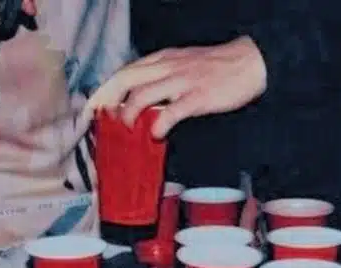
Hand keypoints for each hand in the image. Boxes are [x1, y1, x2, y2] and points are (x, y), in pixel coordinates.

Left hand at [84, 37, 267, 138]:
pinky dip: (159, 125)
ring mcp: (182, 82)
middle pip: (126, 79)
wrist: (248, 62)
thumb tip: (141, 98)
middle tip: (99, 121)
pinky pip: (171, 111)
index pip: (125, 71)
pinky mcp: (197, 97)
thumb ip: (162, 77)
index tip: (92, 107)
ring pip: (143, 94)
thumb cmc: (215, 68)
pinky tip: (156, 135)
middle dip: (108, 100)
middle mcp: (167, 67)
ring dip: (129, 114)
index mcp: (162, 59)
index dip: (105, 89)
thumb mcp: (183, 64)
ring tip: (127, 129)